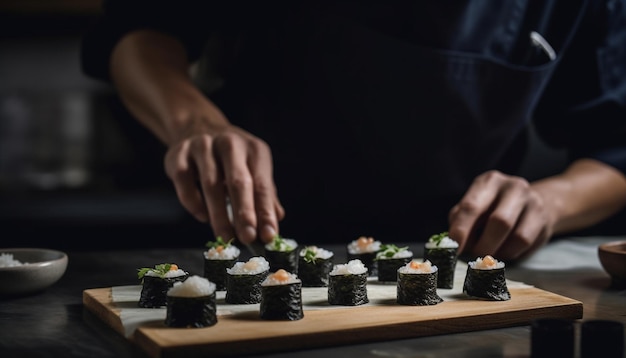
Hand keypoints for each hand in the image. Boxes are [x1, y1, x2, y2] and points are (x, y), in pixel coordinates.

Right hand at [163, 125, 284, 244]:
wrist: (197, 127)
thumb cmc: (231, 158)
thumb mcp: (253, 169)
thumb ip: (265, 194)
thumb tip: (276, 219)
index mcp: (254, 149)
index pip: (263, 185)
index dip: (265, 212)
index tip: (268, 236)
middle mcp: (230, 144)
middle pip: (238, 182)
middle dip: (244, 213)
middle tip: (248, 238)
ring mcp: (202, 146)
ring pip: (210, 184)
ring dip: (219, 215)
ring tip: (225, 236)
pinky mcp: (178, 154)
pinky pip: (185, 182)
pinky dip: (194, 203)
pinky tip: (203, 217)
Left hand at [448, 170, 554, 261]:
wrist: (531, 203)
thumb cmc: (491, 207)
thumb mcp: (473, 206)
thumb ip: (460, 220)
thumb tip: (454, 242)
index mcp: (489, 181)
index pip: (472, 206)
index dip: (461, 230)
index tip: (454, 248)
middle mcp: (513, 187)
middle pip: (499, 221)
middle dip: (483, 245)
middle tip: (474, 256)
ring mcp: (533, 203)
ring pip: (517, 236)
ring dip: (498, 252)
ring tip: (488, 253)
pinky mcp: (544, 221)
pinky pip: (526, 244)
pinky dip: (511, 253)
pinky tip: (504, 250)